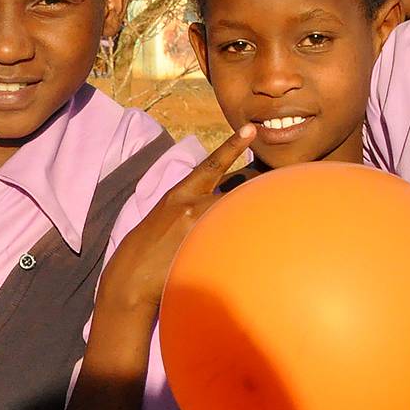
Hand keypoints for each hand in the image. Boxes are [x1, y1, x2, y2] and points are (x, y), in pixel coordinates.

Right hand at [95, 126, 254, 313]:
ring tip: (269, 224)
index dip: (231, 146)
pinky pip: (230, 238)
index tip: (249, 130)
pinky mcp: (200, 247)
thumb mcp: (166, 219)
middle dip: (256, 185)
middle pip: (234, 189)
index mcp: (177, 195)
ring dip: (247, 219)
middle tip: (280, 178)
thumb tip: (218, 204)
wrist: (129, 280)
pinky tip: (253, 252)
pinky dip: (240, 242)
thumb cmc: (148, 251)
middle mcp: (188, 206)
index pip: (210, 165)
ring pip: (233, 213)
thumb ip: (191, 208)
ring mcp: (195, 226)